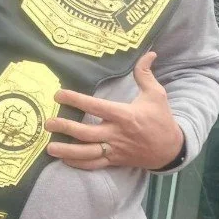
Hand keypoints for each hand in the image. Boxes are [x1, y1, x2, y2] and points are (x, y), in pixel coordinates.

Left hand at [45, 51, 183, 169]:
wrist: (170, 149)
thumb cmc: (161, 119)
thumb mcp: (157, 94)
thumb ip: (146, 74)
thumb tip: (149, 53)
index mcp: (124, 115)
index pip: (96, 107)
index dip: (76, 100)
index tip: (59, 95)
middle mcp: (116, 134)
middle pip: (86, 132)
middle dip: (66, 128)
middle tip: (47, 123)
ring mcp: (114, 150)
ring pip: (87, 153)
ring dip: (67, 151)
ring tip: (49, 147)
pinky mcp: (115, 161)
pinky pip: (94, 164)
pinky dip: (78, 164)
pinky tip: (64, 159)